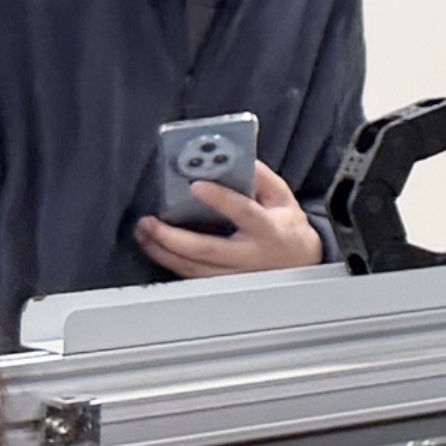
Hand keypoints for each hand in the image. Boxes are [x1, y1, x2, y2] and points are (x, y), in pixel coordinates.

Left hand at [140, 156, 326, 277]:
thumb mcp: (283, 198)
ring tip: (144, 233)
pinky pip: (192, 277)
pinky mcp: (224, 285)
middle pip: (205, 249)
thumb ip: (261, 179)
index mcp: (267, 229)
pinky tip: (157, 249)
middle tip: (150, 222)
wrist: (301, 263)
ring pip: (193, 268)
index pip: (243, 213)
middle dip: (172, 237)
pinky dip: (171, 263)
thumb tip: (235, 161)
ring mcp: (235, 275)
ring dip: (163, 251)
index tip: (196, 186)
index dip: (220, 199)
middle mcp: (249, 255)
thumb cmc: (287, 228)